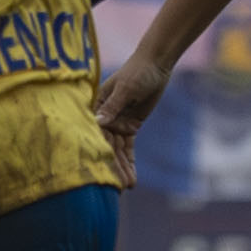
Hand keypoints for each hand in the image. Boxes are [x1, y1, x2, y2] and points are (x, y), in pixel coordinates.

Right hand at [92, 55, 171, 183]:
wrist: (156, 64)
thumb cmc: (137, 71)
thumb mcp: (126, 88)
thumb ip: (112, 107)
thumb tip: (97, 122)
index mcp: (97, 106)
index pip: (95, 132)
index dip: (97, 151)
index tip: (99, 170)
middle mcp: (104, 117)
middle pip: (106, 145)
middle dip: (113, 165)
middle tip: (118, 186)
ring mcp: (117, 123)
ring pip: (117, 149)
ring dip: (122, 167)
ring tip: (127, 186)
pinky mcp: (130, 126)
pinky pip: (128, 147)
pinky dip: (130, 161)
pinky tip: (131, 177)